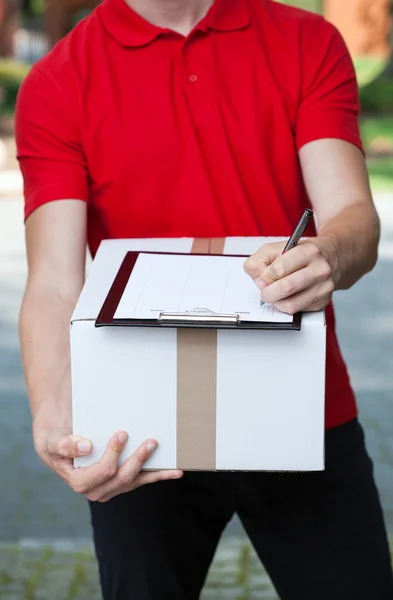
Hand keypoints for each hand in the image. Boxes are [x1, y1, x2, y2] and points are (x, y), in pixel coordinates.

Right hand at [33, 424, 182, 502]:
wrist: (60, 441)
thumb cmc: (55, 440)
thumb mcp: (52, 441)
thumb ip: (65, 445)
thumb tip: (86, 446)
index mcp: (80, 482)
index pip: (103, 472)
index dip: (114, 454)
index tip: (122, 434)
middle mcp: (97, 490)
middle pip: (122, 478)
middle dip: (138, 460)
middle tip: (150, 441)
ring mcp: (111, 488)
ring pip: (135, 481)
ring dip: (154, 470)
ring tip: (171, 463)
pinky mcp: (122, 482)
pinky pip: (142, 480)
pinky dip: (159, 475)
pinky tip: (175, 472)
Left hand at [243, 237, 336, 313]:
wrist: (327, 258)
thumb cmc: (299, 254)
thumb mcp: (275, 248)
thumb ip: (259, 261)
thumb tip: (259, 280)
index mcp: (308, 251)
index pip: (279, 269)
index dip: (265, 276)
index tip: (263, 277)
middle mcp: (320, 269)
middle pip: (286, 288)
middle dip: (268, 292)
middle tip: (265, 291)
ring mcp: (324, 287)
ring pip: (291, 305)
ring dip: (276, 301)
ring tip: (275, 293)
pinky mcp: (323, 301)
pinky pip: (297, 310)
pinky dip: (286, 306)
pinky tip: (288, 296)